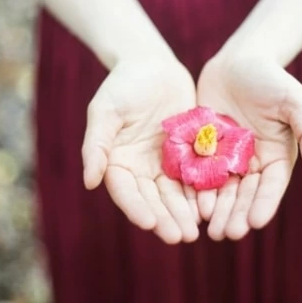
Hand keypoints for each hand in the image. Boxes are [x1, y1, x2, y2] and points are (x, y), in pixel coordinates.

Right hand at [82, 57, 199, 243]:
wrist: (152, 64)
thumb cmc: (124, 84)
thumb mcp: (105, 110)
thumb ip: (97, 144)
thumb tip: (90, 182)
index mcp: (117, 161)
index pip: (126, 191)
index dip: (136, 208)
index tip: (149, 223)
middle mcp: (140, 168)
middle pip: (153, 199)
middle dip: (166, 218)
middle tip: (181, 237)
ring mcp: (164, 163)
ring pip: (175, 194)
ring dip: (184, 213)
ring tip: (197, 231)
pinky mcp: (186, 154)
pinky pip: (194, 177)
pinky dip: (201, 193)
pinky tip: (212, 207)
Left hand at [196, 52, 301, 239]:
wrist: (238, 61)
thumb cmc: (271, 78)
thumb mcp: (295, 100)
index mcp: (275, 156)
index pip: (270, 186)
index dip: (263, 204)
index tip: (255, 222)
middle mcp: (251, 162)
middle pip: (244, 194)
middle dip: (236, 214)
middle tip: (226, 234)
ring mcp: (226, 157)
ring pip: (221, 189)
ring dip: (216, 209)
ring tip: (208, 227)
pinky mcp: (203, 148)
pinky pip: (199, 172)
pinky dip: (195, 189)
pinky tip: (189, 203)